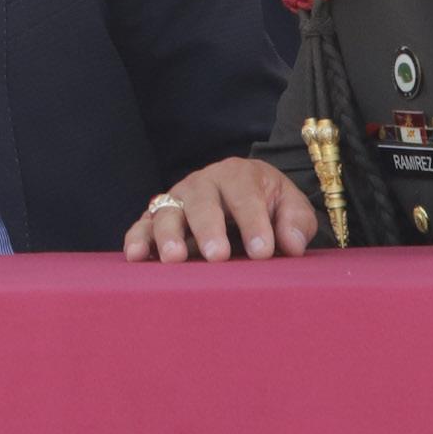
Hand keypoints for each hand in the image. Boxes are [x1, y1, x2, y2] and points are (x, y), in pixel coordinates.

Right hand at [122, 156, 317, 262]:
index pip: (245, 196)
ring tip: (175, 258)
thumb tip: (292, 244)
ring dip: (169, 235)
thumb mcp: (290, 207)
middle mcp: (203, 183)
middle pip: (202, 201)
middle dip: (209, 228)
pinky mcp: (157, 219)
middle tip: (218, 256)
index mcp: (238, 175)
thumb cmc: (269, 206)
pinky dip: (137, 240)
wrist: (244, 197)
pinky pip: (142, 226)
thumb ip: (296, 222)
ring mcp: (177, 200)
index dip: (254, 224)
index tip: (262, 252)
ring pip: (167, 212)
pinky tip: (136, 256)